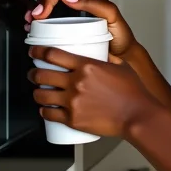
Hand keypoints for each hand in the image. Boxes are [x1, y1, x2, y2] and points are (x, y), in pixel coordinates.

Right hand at [26, 0, 136, 59]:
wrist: (123, 55)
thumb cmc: (120, 36)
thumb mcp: (111, 16)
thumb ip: (93, 4)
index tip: (42, 11)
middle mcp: (81, 2)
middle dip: (39, 4)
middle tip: (32, 17)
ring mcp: (75, 14)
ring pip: (51, 7)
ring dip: (37, 12)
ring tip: (30, 22)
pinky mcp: (71, 26)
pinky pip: (53, 20)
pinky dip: (41, 22)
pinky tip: (35, 28)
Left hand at [28, 46, 154, 137]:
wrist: (137, 115)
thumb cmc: (133, 93)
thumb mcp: (121, 66)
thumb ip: (108, 59)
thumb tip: (102, 54)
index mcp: (87, 66)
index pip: (53, 55)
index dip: (38, 52)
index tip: (34, 52)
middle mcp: (76, 82)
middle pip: (42, 75)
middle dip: (33, 73)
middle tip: (34, 74)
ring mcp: (73, 102)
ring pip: (41, 95)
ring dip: (36, 93)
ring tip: (39, 92)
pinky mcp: (73, 119)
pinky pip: (49, 114)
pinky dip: (44, 111)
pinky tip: (46, 109)